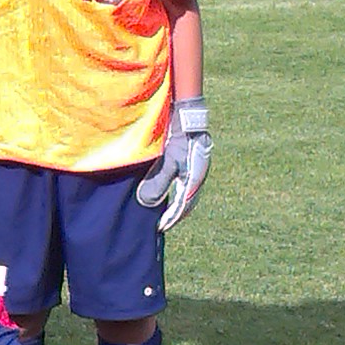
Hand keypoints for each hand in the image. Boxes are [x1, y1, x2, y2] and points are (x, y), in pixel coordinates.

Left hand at [135, 95, 211, 231]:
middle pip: (186, 201)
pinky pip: (183, 181)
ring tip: (162, 211)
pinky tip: (167, 190)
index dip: (171, 219)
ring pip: (185, 191)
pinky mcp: (190, 160)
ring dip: (175, 202)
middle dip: (174, 213)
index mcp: (194, 180)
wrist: (186, 115)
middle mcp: (197, 176)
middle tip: (161, 224)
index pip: (183, 207)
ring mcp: (195, 167)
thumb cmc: (178, 139)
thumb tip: (147, 204)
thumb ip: (158, 183)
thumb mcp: (167, 162)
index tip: (160, 229)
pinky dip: (175, 190)